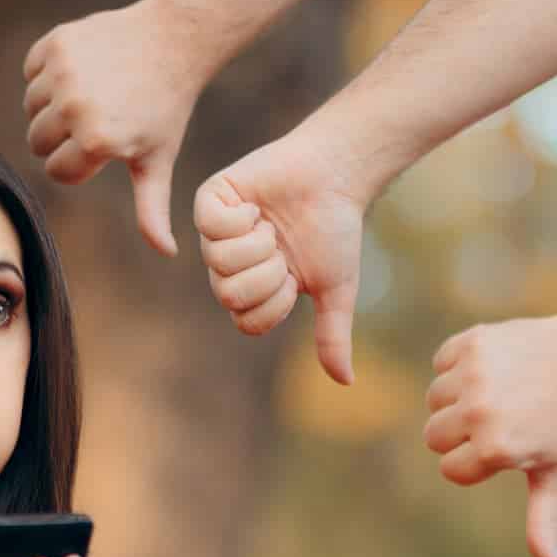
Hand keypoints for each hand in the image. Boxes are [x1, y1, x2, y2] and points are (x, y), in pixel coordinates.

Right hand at [23, 1, 206, 255]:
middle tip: (96, 122)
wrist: (173, 41)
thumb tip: (167, 253)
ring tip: (90, 96)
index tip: (106, 146)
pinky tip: (82, 71)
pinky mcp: (55, 43)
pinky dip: (47, 74)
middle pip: (37, 142)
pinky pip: (30, 72)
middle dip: (61, 138)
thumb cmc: (165, 108)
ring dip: (52, 106)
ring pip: (30, 107)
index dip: (80, 164)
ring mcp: (62, 73)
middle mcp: (75, 107)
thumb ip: (151, 211)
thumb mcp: (157, 162)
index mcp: (97, 142)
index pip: (58, 171)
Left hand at [194, 132, 365, 383]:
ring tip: (270, 225)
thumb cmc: (335, 230)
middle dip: (266, 273)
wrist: (336, 174)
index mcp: (252, 288)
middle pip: (227, 295)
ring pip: (218, 261)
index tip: (293, 277)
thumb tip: (345, 382)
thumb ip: (332, 335)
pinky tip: (256, 205)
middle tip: (282, 249)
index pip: (246, 322)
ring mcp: (215, 232)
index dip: (274, 303)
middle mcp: (228, 263)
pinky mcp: (211, 199)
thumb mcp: (336, 289)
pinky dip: (241, 217)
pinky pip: (211, 225)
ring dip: (257, 243)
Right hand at [422, 313, 556, 556]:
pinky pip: (441, 362)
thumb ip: (543, 522)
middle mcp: (480, 412)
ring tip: (498, 393)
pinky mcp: (471, 342)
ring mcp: (474, 375)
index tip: (505, 447)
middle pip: (433, 436)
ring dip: (456, 398)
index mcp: (495, 449)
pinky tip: (495, 367)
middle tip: (500, 420)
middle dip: (459, 433)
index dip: (474, 462)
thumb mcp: (556, 474)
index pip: (450, 469)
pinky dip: (458, 364)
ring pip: (434, 398)